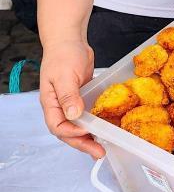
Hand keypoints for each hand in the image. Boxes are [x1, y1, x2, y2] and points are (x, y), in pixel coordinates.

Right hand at [39, 40, 104, 158]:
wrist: (70, 39)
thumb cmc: (63, 53)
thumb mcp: (64, 75)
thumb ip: (68, 96)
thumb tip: (73, 115)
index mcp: (50, 102)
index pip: (58, 126)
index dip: (72, 134)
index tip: (86, 133)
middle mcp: (60, 105)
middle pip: (68, 131)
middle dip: (83, 143)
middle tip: (98, 152)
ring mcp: (71, 101)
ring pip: (78, 125)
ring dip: (89, 136)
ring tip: (102, 146)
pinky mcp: (82, 96)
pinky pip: (87, 113)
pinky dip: (94, 121)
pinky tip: (104, 125)